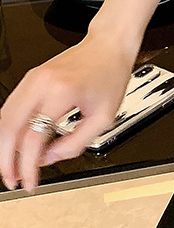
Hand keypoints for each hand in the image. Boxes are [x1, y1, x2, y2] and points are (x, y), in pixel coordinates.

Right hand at [0, 33, 137, 192]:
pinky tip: (15, 144)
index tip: (29, 182)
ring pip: (4, 118)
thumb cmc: (110, 74)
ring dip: (4, 146)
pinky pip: (11, 108)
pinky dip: (9, 130)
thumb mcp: (104, 117)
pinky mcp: (30, 78)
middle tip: (12, 179)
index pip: (33, 138)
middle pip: (9, 128)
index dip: (28, 166)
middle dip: (6, 160)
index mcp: (62, 92)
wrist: (108, 45)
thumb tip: (49, 158)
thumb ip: (76, 142)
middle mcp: (41, 83)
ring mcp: (32, 78)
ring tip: (12, 166)